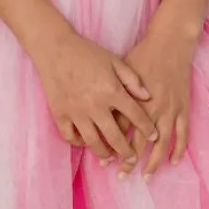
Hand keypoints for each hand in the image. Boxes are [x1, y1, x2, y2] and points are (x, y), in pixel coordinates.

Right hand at [33, 30, 158, 165]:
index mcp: (112, 91)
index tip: (154, 137)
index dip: (147, 129)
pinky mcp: (60, 114)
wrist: (55, 49)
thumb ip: (132, 80)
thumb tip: (148, 97)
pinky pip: (70, 137)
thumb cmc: (87, 53)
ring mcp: (76, 113)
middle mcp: (95, 106)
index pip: (135, 116)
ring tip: (110, 158)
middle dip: (126, 152)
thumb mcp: (114, 61)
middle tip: (132, 159)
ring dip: (104, 153)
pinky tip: (85, 142)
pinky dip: (78, 143)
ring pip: (93, 142)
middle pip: (115, 137)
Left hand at [112, 19, 197, 178]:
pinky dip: (178, 149)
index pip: (120, 131)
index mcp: (133, 100)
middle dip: (129, 161)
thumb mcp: (121, 70)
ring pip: (161, 143)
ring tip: (146, 176)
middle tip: (122, 176)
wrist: (170, 43)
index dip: (111, 147)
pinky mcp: (183, 107)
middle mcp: (151, 109)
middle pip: (138, 142)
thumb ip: (113, 94)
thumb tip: (102, 114)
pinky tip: (173, 162)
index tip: (104, 162)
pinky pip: (182, 133)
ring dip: (153, 162)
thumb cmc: (143, 55)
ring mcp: (170, 109)